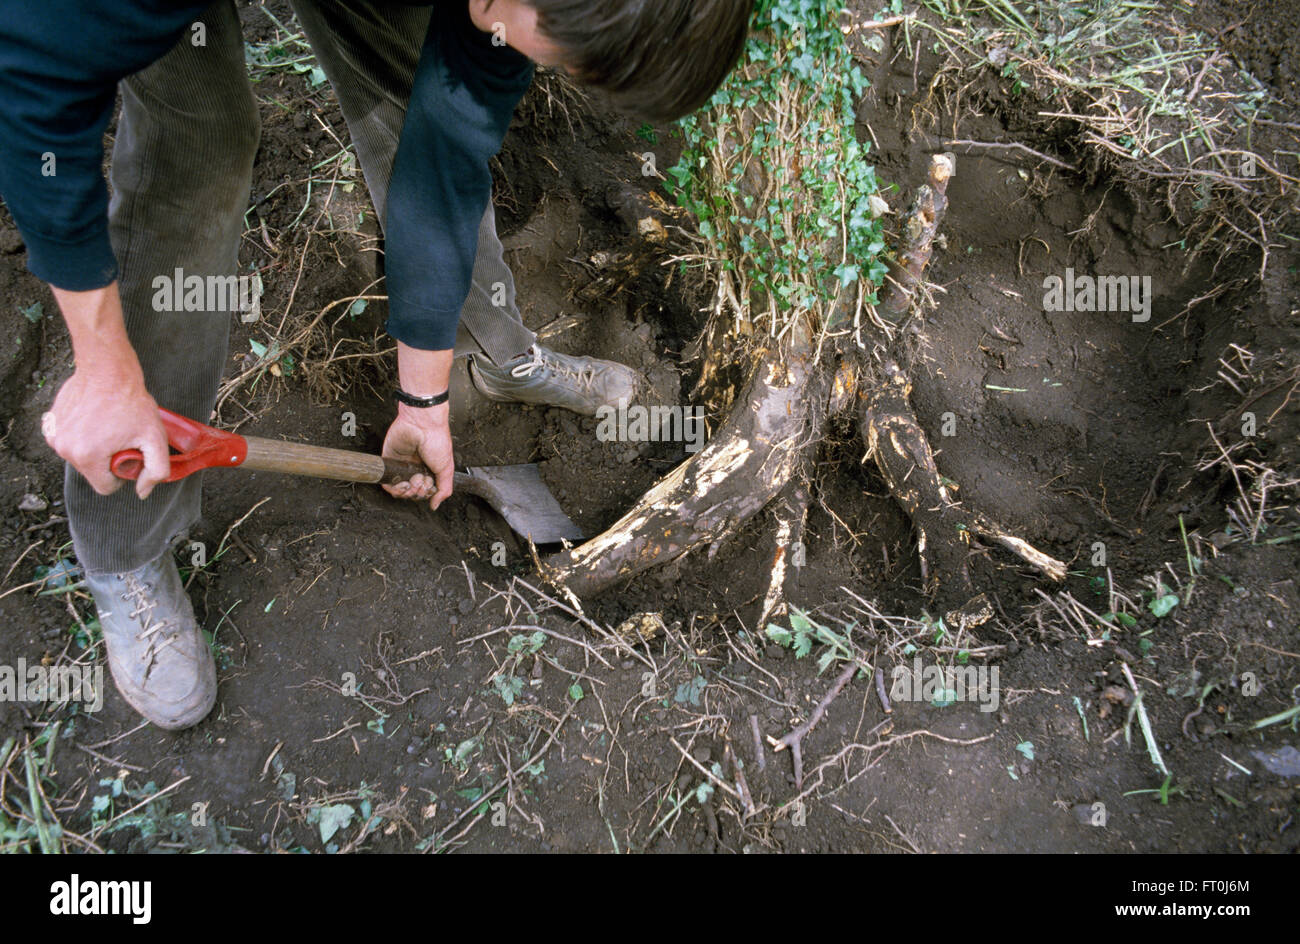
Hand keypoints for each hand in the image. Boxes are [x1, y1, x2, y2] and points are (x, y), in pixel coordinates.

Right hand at [44, 365, 169, 498]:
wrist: (107, 369)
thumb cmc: (132, 402)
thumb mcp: (155, 438)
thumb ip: (156, 470)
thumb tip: (142, 492)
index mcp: (87, 457)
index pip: (105, 487)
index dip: (122, 475)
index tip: (129, 455)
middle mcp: (64, 449)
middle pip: (92, 472)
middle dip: (108, 460)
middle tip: (121, 437)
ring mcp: (53, 435)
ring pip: (80, 457)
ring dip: (95, 447)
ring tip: (108, 425)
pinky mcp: (50, 424)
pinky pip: (69, 441)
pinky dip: (82, 434)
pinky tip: (94, 418)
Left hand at [381, 403, 453, 509]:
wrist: (422, 424)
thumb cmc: (436, 440)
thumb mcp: (447, 468)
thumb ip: (444, 489)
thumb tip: (435, 505)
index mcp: (429, 471)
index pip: (424, 492)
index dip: (426, 493)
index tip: (429, 485)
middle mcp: (415, 469)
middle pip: (411, 493)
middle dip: (417, 492)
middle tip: (421, 480)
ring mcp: (402, 466)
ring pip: (399, 491)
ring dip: (406, 491)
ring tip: (412, 480)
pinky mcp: (389, 461)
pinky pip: (387, 482)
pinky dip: (392, 488)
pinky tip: (401, 483)